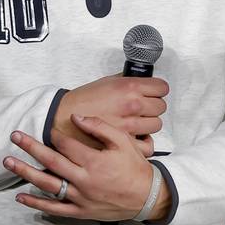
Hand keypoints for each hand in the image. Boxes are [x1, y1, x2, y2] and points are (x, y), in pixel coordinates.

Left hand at [6, 115, 170, 221]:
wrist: (146, 196)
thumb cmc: (135, 167)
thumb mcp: (123, 142)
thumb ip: (100, 127)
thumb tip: (77, 118)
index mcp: (94, 161)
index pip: (66, 144)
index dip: (55, 134)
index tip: (48, 128)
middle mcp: (83, 179)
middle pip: (50, 161)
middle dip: (30, 147)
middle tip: (15, 136)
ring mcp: (80, 197)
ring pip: (47, 184)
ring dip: (25, 172)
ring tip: (9, 162)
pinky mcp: (80, 211)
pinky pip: (54, 208)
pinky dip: (36, 203)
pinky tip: (21, 196)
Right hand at [54, 75, 168, 156]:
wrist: (63, 119)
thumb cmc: (82, 101)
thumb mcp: (107, 82)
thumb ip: (127, 81)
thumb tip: (141, 78)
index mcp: (130, 87)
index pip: (162, 88)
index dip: (158, 91)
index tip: (154, 93)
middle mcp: (133, 105)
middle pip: (160, 107)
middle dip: (153, 107)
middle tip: (143, 109)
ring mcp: (131, 125)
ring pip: (156, 125)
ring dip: (148, 124)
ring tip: (137, 123)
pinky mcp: (125, 142)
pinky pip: (148, 145)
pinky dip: (144, 142)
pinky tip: (137, 138)